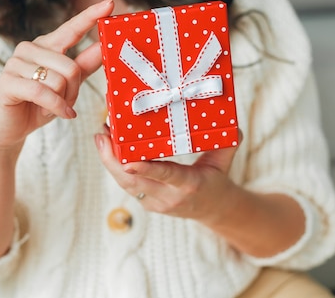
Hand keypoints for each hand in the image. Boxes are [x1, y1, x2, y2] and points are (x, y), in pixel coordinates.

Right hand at [0, 0, 113, 152]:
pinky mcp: (8, 81)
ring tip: (54, 108)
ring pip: (58, 80)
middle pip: (71, 66)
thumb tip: (105, 46)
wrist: (11, 128)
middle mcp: (29, 48)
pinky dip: (56, 107)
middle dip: (74, 91)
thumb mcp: (67, 84)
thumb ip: (85, 64)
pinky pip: (43, 92)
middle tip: (67, 103)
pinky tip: (60, 114)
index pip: (72, 28)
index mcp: (46, 45)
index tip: (109, 4)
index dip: (90, 16)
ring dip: (63, 101)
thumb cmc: (40, 104)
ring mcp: (16, 63)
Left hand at [95, 127, 242, 223]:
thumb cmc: (217, 179)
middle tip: (102, 136)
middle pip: (135, 182)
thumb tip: (233, 125)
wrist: (213, 210)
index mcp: (189, 185)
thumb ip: (228, 143)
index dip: (146, 170)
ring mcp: (156, 202)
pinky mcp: (147, 202)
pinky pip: (128, 185)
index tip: (128, 163)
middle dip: (113, 160)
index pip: (166, 176)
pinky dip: (115, 166)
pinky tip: (108, 147)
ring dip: (109, 161)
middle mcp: (169, 196)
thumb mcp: (225, 161)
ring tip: (100, 137)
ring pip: (126, 184)